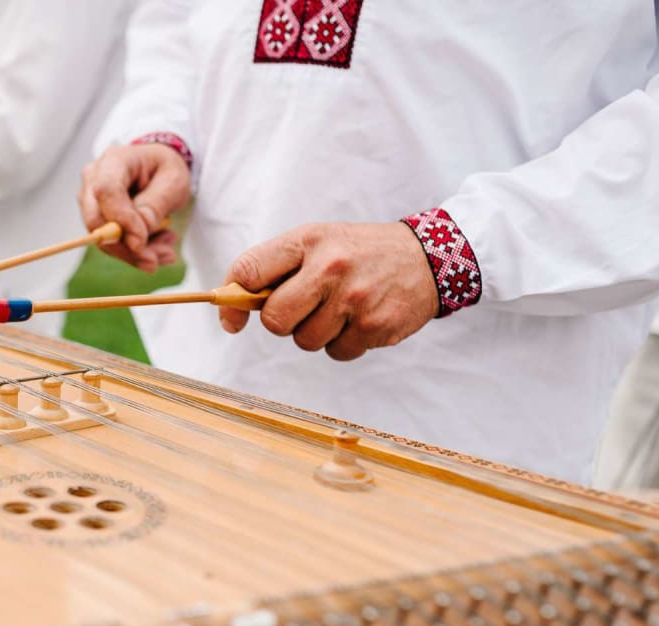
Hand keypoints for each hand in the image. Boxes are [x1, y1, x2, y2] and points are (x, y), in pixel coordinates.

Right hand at [78, 144, 190, 271]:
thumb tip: (138, 233)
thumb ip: (156, 204)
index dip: (121, 219)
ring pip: (102, 238)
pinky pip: (110, 244)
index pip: (106, 191)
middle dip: (125, 247)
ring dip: (135, 254)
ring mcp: (91, 200)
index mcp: (115, 160)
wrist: (159, 170)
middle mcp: (94, 178)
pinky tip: (158, 251)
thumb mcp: (173, 182)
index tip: (141, 240)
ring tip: (166, 253)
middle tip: (154, 261)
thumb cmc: (165, 170)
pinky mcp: (97, 219)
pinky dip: (135, 253)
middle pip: (95, 219)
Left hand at [220, 222, 438, 360]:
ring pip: (305, 341)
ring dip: (316, 333)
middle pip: (275, 320)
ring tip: (339, 308)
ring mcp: (354, 298)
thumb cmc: (358, 253)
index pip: (249, 271)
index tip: (232, 319)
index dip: (231, 301)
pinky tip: (359, 319)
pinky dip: (343, 343)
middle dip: (283, 322)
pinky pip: (336, 352)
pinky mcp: (374, 326)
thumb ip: (278, 268)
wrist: (427, 257)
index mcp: (307, 241)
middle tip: (304, 308)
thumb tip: (233, 307)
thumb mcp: (318, 242)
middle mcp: (330, 267)